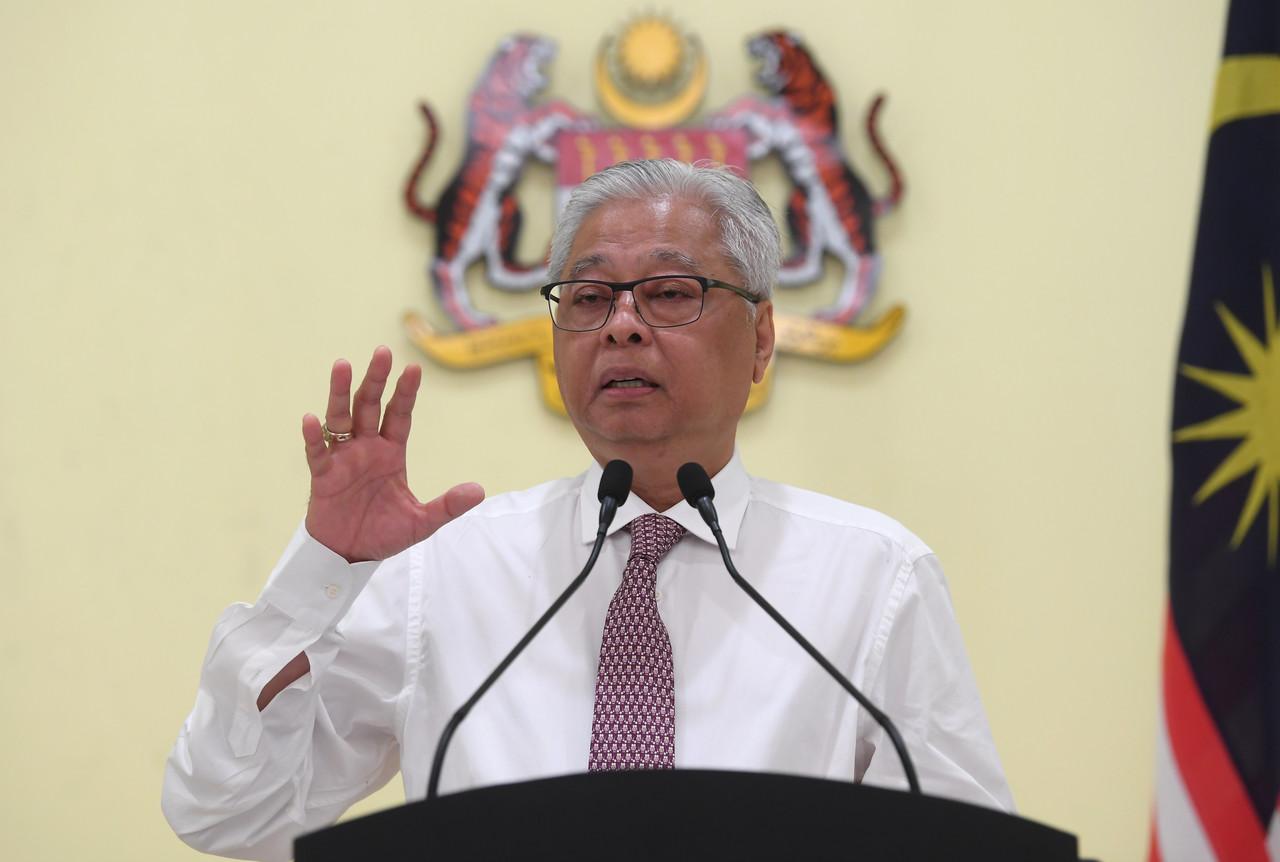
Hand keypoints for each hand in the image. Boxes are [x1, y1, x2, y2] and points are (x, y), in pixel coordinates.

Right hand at [301, 346, 484, 562]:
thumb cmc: (383, 534)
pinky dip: (314, 437)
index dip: (405, 393)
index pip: (399, 415)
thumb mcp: (422, 522)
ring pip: (340, 419)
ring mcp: (343, 460)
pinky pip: (317, 453)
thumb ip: (448, 505)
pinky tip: (312, 419)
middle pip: (369, 407)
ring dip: (340, 394)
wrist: (351, 557)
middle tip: (382, 352)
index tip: (413, 368)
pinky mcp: (323, 476)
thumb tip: (479, 490)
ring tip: (342, 365)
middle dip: (375, 380)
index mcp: (390, 453)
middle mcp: (366, 449)